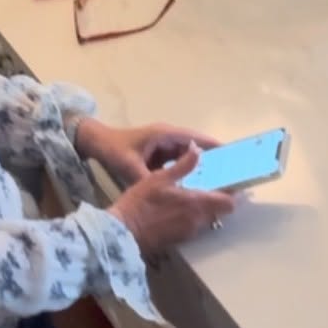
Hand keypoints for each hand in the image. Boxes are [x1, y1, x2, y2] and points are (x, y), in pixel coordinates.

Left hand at [76, 118, 216, 185]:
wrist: (96, 143)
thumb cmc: (114, 149)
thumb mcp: (130, 165)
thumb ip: (147, 178)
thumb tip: (163, 192)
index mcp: (164, 135)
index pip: (195, 139)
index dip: (213, 146)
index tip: (231, 155)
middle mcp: (167, 138)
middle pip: (195, 148)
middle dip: (211, 159)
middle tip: (228, 173)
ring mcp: (163, 146)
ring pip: (187, 156)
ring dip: (199, 166)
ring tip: (216, 182)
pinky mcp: (158, 155)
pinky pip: (177, 162)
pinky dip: (185, 171)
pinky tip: (193, 185)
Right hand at [109, 146, 234, 254]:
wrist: (124, 232)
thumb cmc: (141, 202)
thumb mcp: (159, 177)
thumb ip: (183, 165)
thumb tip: (198, 150)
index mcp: (197, 203)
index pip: (229, 203)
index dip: (232, 193)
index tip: (228, 183)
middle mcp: (198, 220)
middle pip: (220, 211)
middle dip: (217, 199)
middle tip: (207, 186)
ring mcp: (189, 232)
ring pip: (207, 219)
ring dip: (204, 209)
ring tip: (190, 196)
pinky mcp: (179, 240)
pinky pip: (194, 226)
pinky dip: (192, 217)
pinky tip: (177, 209)